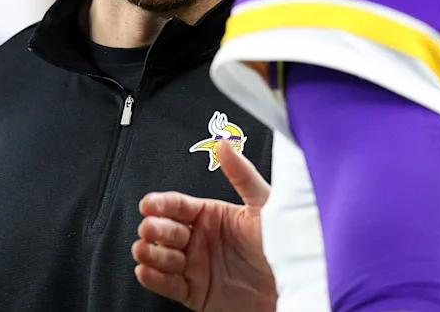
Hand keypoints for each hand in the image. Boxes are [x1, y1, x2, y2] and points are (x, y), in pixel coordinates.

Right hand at [133, 140, 276, 311]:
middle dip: (154, 228)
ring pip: (162, 257)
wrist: (294, 285)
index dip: (160, 204)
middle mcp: (202, 240)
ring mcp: (198, 266)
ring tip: (145, 249)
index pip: (178, 206)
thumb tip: (225, 145)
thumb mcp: (264, 202)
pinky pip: (168, 286)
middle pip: (166, 230)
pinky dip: (154, 279)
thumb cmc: (285, 242)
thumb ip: (241, 173)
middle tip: (151, 227)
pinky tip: (146, 270)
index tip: (149, 203)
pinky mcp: (197, 293)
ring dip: (150, 253)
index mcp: (213, 215)